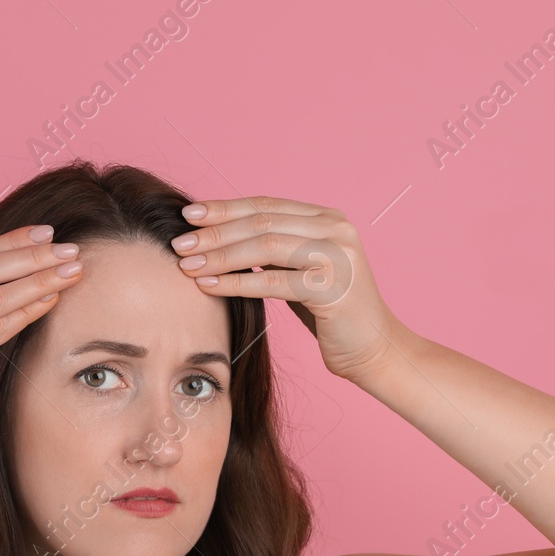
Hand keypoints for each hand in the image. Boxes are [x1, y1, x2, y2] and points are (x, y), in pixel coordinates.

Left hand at [169, 196, 410, 383]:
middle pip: (262, 222)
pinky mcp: (332, 287)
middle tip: (180, 243)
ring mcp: (337, 255)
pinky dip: (236, 283)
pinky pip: (272, 281)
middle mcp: (336, 229)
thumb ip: (274, 249)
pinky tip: (208, 286)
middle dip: (216, 232)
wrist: (374, 349)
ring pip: (265, 247)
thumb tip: (220, 235)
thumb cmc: (331, 313)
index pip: (266, 205)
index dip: (225, 208)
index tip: (189, 215)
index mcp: (328, 218)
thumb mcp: (302, 270)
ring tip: (187, 265)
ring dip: (220, 256)